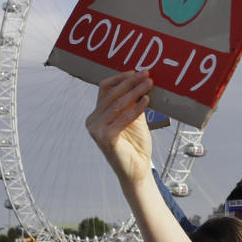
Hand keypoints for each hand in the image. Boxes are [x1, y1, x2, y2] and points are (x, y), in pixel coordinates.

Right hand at [86, 71, 153, 185]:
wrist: (136, 170)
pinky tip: (147, 100)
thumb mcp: (134, 118)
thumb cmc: (136, 144)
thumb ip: (133, 102)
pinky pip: (122, 119)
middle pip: (111, 95)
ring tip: (149, 84)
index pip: (105, 89)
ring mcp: (96, 130)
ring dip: (135, 92)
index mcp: (97, 114)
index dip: (120, 78)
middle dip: (130, 82)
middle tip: (147, 74)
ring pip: (117, 105)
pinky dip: (136, 108)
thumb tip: (142, 80)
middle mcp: (92, 121)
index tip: (136, 71)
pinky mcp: (105, 138)